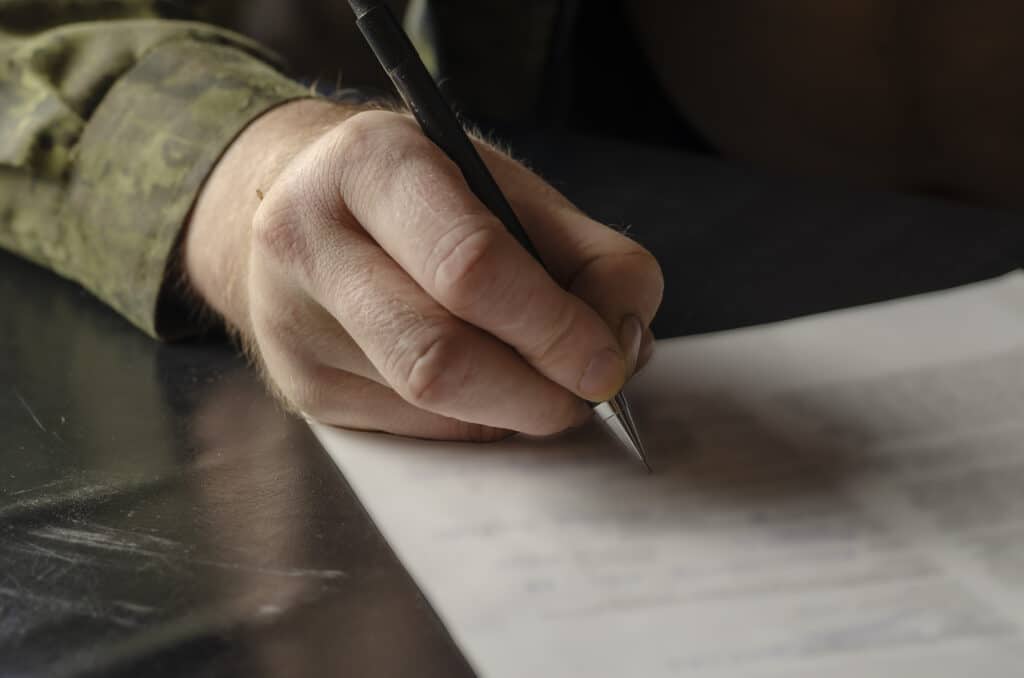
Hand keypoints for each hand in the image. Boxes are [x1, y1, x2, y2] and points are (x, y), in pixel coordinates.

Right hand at [185, 100, 662, 439]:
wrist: (308, 202)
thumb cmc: (431, 193)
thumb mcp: (517, 191)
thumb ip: (593, 259)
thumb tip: (625, 350)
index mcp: (371, 164)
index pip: (469, 265)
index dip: (554, 329)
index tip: (608, 364)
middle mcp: (307, 239)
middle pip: (438, 357)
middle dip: (536, 392)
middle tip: (586, 394)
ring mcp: (291, 322)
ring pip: (425, 404)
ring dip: (511, 411)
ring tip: (544, 385)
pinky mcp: (301, 385)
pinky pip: (411, 430)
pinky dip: (472, 420)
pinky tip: (486, 388)